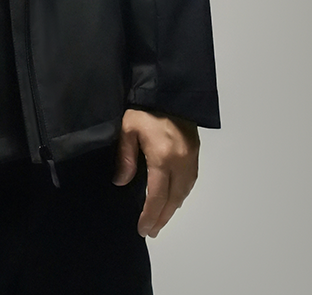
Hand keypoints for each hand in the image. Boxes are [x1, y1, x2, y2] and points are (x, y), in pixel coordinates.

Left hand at [113, 108, 199, 237]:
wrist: (167, 88)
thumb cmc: (143, 108)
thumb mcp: (127, 129)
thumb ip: (125, 157)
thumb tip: (122, 182)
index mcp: (163, 156)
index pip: (158, 195)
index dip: (151, 215)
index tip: (143, 229)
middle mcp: (181, 161)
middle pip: (174, 199)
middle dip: (162, 217)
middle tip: (152, 231)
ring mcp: (191, 156)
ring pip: (184, 191)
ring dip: (173, 207)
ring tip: (161, 218)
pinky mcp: (195, 150)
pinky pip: (190, 180)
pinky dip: (182, 194)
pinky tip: (174, 198)